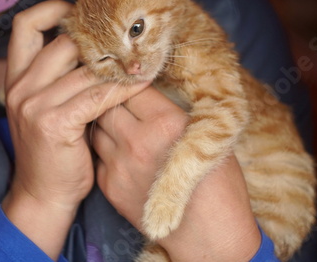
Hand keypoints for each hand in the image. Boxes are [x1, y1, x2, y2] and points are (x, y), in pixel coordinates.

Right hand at [1, 0, 149, 258]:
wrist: (43, 195)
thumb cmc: (54, 151)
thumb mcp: (48, 108)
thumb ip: (62, 79)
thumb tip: (97, 49)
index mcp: (16, 78)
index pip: (25, 25)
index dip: (53, 10)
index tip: (82, 15)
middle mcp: (21, 86)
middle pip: (63, 41)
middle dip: (99, 40)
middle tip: (127, 41)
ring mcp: (34, 104)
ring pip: (85, 67)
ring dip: (118, 63)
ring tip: (142, 59)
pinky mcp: (55, 122)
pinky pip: (98, 94)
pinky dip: (123, 87)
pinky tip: (141, 83)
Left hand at [94, 87, 260, 261]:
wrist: (210, 236)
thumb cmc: (219, 185)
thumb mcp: (206, 137)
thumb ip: (175, 111)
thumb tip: (155, 90)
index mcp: (167, 123)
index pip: (133, 86)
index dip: (133, 81)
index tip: (134, 81)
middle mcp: (138, 142)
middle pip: (108, 104)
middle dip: (113, 98)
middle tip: (122, 98)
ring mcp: (120, 166)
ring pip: (97, 128)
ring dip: (106, 121)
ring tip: (120, 122)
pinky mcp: (110, 187)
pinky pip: (98, 155)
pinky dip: (106, 148)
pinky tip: (121, 150)